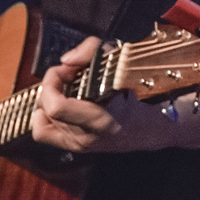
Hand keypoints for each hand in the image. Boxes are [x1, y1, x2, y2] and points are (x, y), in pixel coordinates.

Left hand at [27, 35, 193, 155]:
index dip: (53, 81)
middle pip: (47, 108)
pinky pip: (43, 132)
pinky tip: (55, 107)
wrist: (156, 126)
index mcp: (101, 119)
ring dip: (50, 99)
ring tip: (65, 89)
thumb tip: (67, 60)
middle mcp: (87, 136)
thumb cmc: (140, 93)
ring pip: (43, 119)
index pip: (56, 106)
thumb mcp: (121, 61)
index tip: (67, 68)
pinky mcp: (76, 148)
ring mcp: (81, 145)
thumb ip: (91, 52)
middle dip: (52, 84)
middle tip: (67, 74)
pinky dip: (43, 117)